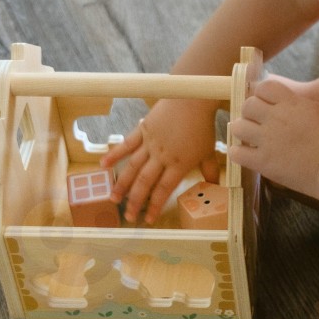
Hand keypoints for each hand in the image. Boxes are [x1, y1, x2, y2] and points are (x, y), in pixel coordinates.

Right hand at [101, 100, 218, 224]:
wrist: (192, 99)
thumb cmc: (202, 125)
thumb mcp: (208, 150)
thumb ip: (210, 170)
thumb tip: (216, 185)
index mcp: (178, 164)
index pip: (163, 190)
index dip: (154, 206)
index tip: (148, 220)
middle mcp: (161, 156)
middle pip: (145, 182)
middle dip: (135, 201)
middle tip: (128, 215)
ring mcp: (150, 143)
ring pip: (132, 167)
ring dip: (122, 184)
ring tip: (113, 199)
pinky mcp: (143, 130)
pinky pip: (126, 145)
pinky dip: (114, 155)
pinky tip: (102, 166)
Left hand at [229, 78, 318, 199]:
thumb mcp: (316, 108)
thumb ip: (294, 101)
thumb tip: (277, 99)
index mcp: (290, 103)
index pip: (263, 87)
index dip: (261, 93)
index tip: (264, 102)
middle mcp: (275, 118)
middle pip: (248, 105)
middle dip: (250, 111)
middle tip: (255, 120)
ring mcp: (267, 140)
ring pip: (237, 127)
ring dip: (241, 129)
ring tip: (247, 135)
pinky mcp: (263, 161)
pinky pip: (237, 153)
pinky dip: (237, 152)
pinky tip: (244, 153)